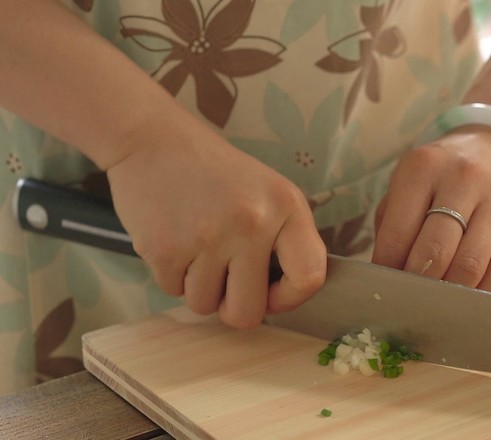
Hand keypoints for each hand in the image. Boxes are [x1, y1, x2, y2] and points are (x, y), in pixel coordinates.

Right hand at [106, 125, 325, 328]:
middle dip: (233, 306)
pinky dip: (172, 274)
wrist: (154, 140)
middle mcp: (252, 223)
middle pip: (248, 313)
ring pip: (204, 305)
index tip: (271, 292)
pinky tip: (175, 239)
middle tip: (225, 279)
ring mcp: (207, 237)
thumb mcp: (268, 193)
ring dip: (199, 286)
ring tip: (196, 246)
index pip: (309, 277)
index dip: (290, 298)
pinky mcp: (164, 248)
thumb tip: (285, 297)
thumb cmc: (216, 174)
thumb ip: (285, 240)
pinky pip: (172, 291)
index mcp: (286, 206)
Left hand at [372, 126, 490, 292]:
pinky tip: (468, 297)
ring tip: (437, 301)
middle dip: (418, 284)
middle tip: (411, 299)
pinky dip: (482, 294)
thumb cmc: (440, 177)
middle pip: (435, 252)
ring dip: (449, 294)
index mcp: (424, 167)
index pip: (397, 233)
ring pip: (470, 266)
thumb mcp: (408, 184)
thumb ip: (391, 225)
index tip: (386, 287)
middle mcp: (464, 178)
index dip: (388, 269)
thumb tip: (388, 276)